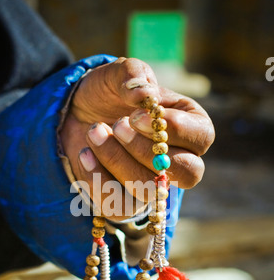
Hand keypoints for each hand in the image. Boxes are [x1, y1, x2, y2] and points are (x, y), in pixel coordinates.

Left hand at [60, 57, 214, 220]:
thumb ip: (133, 75)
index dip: (174, 129)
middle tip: (117, 125)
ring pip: (149, 190)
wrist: (77, 115)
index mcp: (190, 126)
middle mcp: (179, 161)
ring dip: (117, 161)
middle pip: (187, 173)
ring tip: (93, 131)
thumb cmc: (109, 93)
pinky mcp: (126, 203)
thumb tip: (144, 95)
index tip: (136, 115)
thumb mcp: (118, 74)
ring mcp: (153, 186)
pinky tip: (84, 154)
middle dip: (147, 151)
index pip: (202, 137)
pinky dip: (97, 179)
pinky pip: (118, 205)